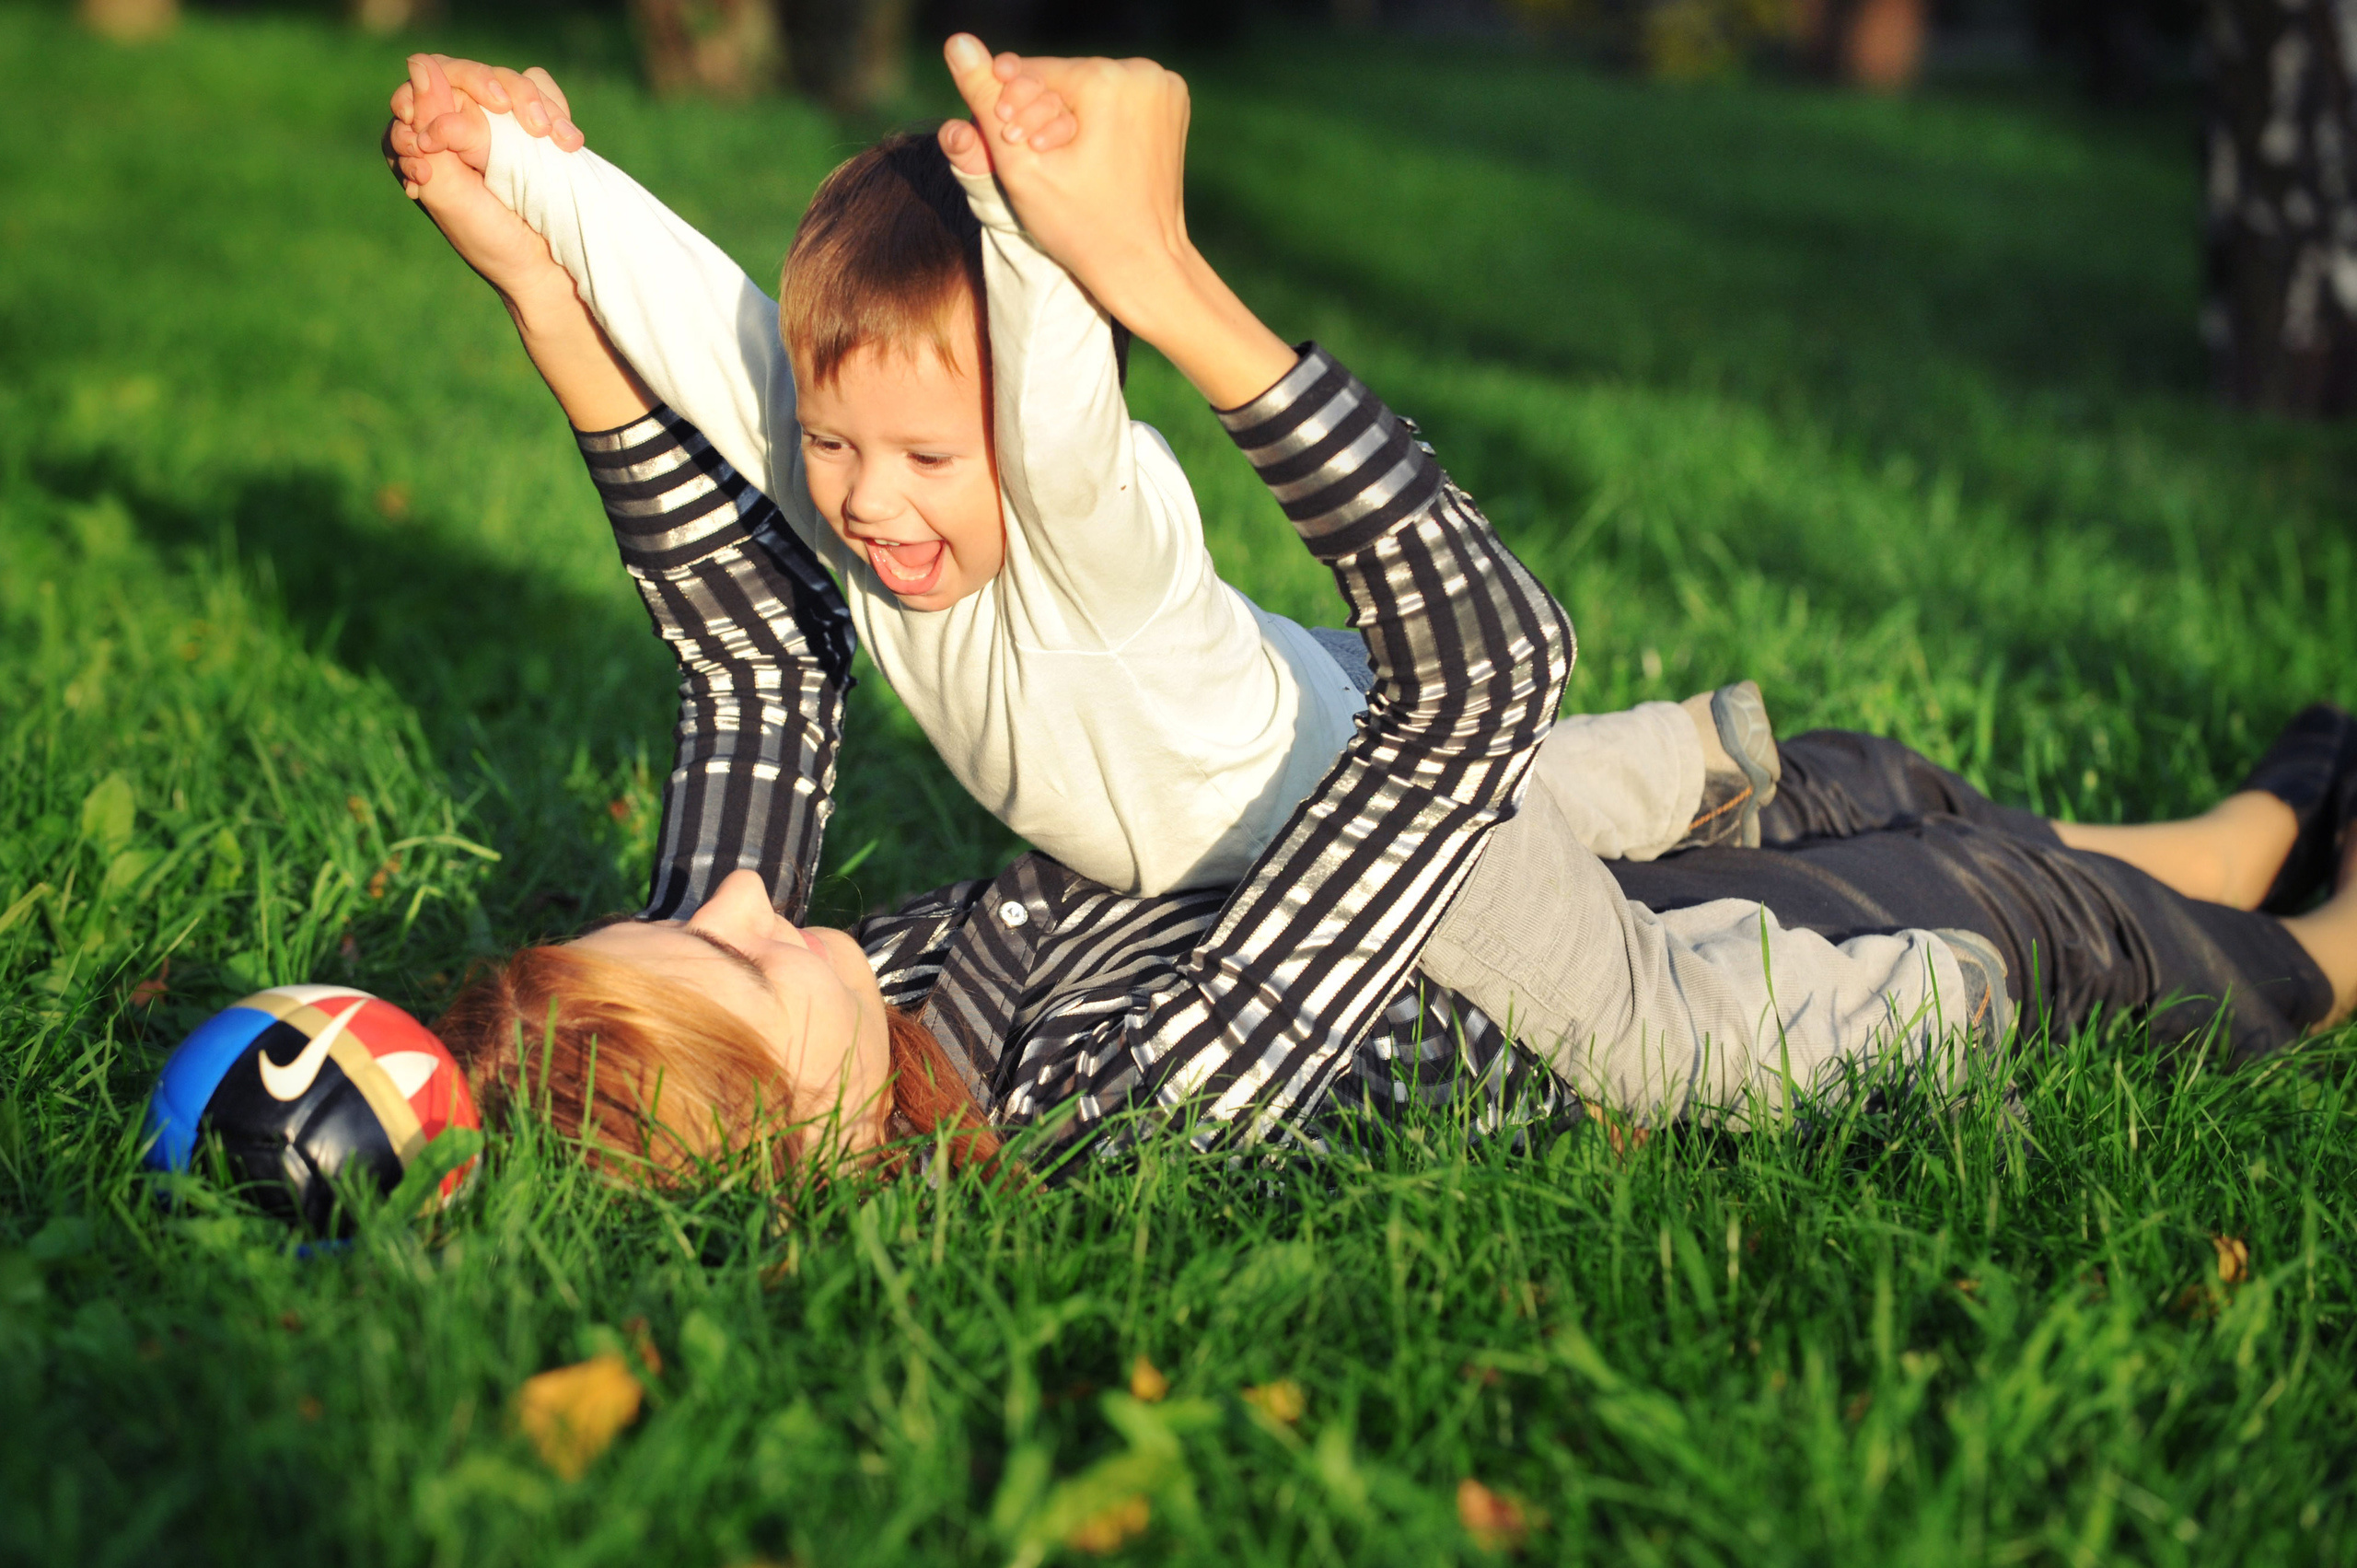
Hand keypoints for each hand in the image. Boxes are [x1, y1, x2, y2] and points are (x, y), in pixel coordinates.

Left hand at [382, 57, 567, 302]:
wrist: (548, 269)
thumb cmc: (491, 241)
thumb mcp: (450, 192)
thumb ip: (429, 132)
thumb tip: (420, 65)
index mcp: (416, 142)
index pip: (418, 88)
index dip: (440, 95)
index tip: (458, 133)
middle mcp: (450, 126)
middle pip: (463, 72)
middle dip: (493, 88)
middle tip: (521, 117)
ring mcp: (492, 123)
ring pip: (504, 79)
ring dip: (533, 102)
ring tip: (556, 139)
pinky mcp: (528, 124)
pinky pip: (539, 89)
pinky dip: (556, 108)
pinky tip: (567, 141)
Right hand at [938, 35, 1293, 407]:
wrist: (1145, 265)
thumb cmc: (1081, 227)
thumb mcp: (1020, 165)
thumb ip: (984, 99)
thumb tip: (956, 42)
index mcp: (1109, 81)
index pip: (1034, 72)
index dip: (1010, 105)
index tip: (1009, 140)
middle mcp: (1145, 74)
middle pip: (1065, 77)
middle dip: (1041, 109)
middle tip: (1031, 152)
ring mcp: (1165, 88)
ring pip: (1089, 87)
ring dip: (1067, 113)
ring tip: (1059, 156)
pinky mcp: (1172, 104)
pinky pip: (1116, 98)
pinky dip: (1097, 118)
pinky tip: (1090, 153)